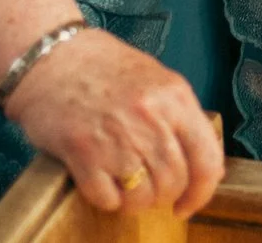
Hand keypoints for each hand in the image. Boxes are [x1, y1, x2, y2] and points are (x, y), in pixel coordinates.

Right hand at [0, 27, 224, 217]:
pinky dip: (107, 199)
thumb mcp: (157, 81)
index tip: (188, 204)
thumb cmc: (105, 67)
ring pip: (142, 196)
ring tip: (125, 184)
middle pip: (173, 182)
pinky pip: (107, 199)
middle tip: (148, 186)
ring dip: (135, 199)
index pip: (207, 160)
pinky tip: (102, 181)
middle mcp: (150, 118)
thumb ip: (183, 120)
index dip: (202, 192)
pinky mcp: (83, 154)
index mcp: (175, 98)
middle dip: (163, 194)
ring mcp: (117, 138)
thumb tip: (209, 168)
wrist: (52, 57)